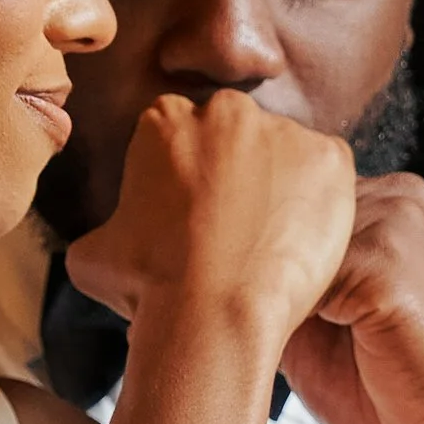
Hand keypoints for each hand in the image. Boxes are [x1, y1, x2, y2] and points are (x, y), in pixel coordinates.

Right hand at [68, 92, 357, 350]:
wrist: (214, 313)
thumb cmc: (150, 287)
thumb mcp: (94, 252)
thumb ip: (106, 226)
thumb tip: (105, 240)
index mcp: (164, 119)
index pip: (182, 136)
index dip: (187, 179)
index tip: (190, 216)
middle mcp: (225, 110)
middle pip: (235, 136)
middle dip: (234, 173)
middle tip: (231, 229)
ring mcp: (283, 130)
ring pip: (282, 154)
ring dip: (276, 187)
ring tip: (266, 243)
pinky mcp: (329, 158)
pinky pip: (325, 173)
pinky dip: (318, 203)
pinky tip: (295, 242)